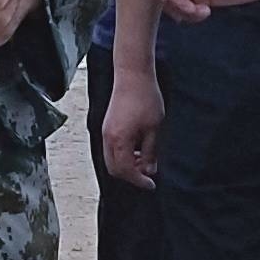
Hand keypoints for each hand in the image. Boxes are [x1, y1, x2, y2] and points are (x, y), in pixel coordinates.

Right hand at [101, 60, 163, 187]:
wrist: (132, 75)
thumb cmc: (145, 99)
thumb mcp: (154, 128)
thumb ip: (150, 152)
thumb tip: (149, 170)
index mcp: (119, 141)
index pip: (126, 171)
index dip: (139, 181)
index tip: (152, 184)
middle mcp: (108, 138)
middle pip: (114, 169)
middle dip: (130, 176)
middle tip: (147, 174)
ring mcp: (105, 132)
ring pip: (111, 159)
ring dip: (126, 165)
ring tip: (144, 160)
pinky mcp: (107, 126)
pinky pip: (111, 149)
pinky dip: (122, 155)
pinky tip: (137, 148)